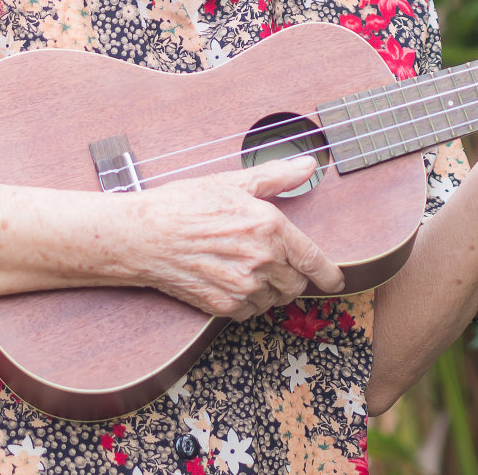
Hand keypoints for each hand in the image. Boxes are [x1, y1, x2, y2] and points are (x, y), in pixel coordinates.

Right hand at [123, 155, 343, 319]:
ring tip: (248, 270)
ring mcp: (243, 287)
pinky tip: (231, 282)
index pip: (314, 260)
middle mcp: (262, 260)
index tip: (334, 281)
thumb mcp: (233, 182)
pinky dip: (247, 302)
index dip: (329, 275)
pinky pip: (250, 312)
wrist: (143, 236)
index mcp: (270, 227)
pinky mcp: (223, 306)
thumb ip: (277, 176)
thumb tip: (309, 165)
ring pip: (275, 300)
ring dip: (270, 290)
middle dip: (292, 276)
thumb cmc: (185, 204)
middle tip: (274, 264)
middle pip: (296, 283)